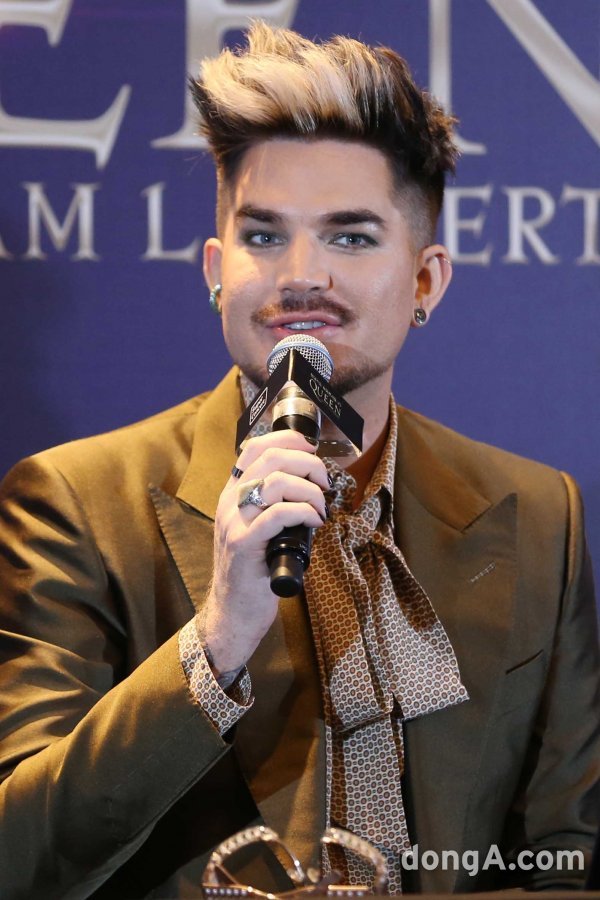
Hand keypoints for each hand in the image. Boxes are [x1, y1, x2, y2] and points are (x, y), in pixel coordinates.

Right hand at [199, 430, 329, 675]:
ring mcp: (234, 522)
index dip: (287, 438)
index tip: (312, 447)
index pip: (254, 447)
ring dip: (309, 490)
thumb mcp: (258, 527)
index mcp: (232, 493)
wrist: (232, 612)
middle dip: (307, 463)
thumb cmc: (255, 570)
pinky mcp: (244, 544)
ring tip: (320, 508)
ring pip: (276, 482)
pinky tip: (314, 523)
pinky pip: (279, 514)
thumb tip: (311, 481)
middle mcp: (229, 502)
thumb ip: (273, 503)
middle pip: (270, 458)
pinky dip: (304, 512)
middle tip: (325, 482)